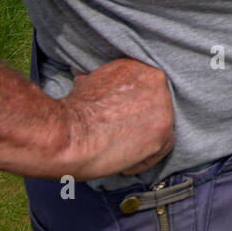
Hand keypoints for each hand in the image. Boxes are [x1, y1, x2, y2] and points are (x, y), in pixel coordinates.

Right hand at [60, 57, 174, 179]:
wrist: (67, 134)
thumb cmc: (71, 114)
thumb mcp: (86, 82)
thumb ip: (102, 81)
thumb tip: (89, 80)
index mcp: (137, 67)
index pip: (144, 89)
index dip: (131, 107)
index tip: (118, 118)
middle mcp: (155, 81)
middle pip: (155, 106)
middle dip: (139, 122)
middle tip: (119, 135)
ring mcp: (163, 105)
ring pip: (160, 128)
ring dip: (141, 142)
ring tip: (118, 150)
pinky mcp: (163, 131)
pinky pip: (160, 150)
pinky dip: (142, 160)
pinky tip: (123, 163)